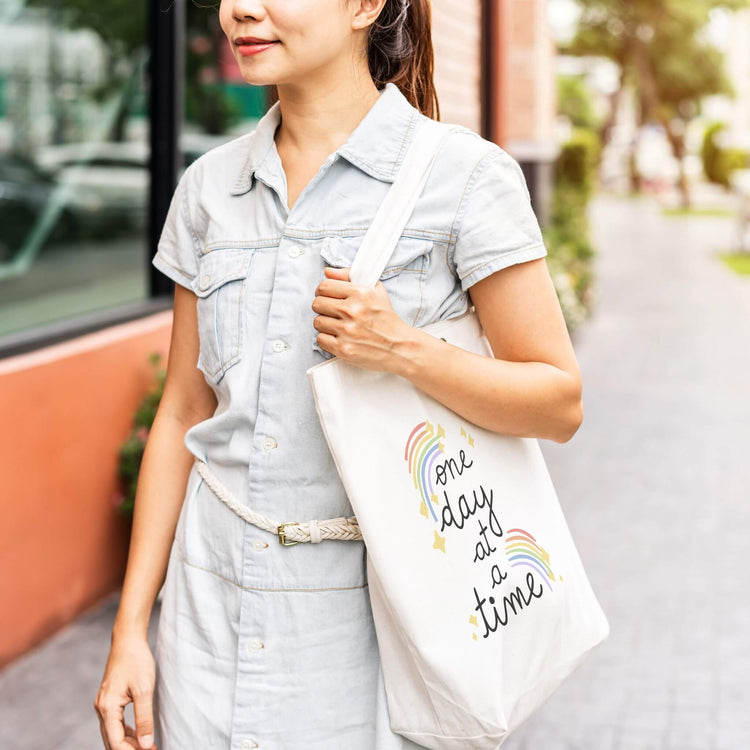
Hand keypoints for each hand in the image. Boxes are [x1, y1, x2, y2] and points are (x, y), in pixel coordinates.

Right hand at [94, 634, 157, 749]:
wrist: (128, 640)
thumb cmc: (137, 661)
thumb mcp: (145, 689)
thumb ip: (144, 718)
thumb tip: (146, 745)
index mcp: (107, 708)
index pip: (116, 743)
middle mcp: (101, 708)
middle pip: (112, 741)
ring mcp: (104, 704)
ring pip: (113, 733)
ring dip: (128, 743)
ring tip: (148, 747)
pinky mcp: (109, 700)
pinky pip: (115, 723)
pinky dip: (126, 732)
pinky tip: (139, 735)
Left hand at [312, 266, 411, 371]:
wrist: (399, 346)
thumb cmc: (387, 320)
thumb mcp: (375, 290)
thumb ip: (350, 277)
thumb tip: (328, 272)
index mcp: (360, 293)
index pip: (324, 286)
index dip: (322, 291)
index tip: (325, 296)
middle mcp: (352, 311)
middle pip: (317, 304)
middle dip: (323, 307)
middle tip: (332, 312)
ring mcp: (347, 331)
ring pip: (317, 322)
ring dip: (325, 324)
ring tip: (337, 325)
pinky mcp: (343, 349)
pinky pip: (320, 339)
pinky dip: (327, 339)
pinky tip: (338, 337)